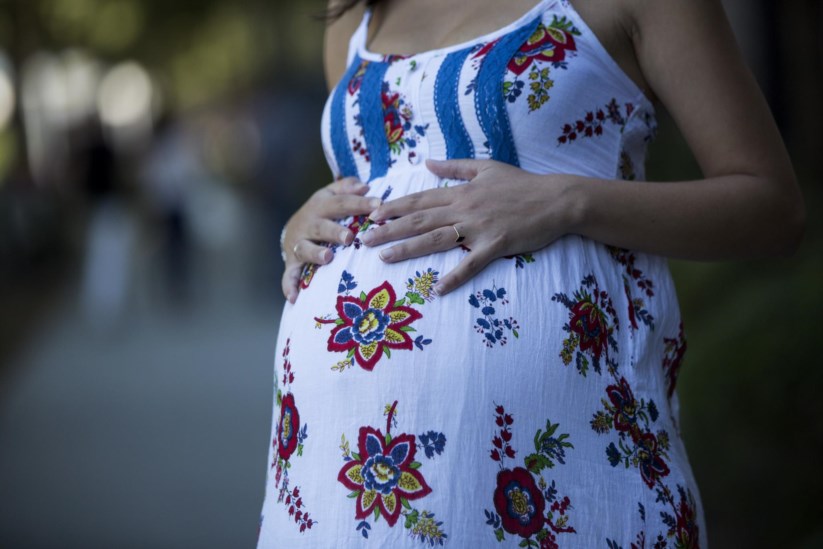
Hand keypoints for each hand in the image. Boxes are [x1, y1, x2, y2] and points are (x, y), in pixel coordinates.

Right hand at [282, 177, 381, 302]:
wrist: (292, 228)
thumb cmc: (323, 212)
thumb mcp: (331, 195)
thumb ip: (347, 188)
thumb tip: (365, 186)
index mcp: (321, 205)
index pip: (341, 202)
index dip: (359, 203)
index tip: (378, 205)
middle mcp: (308, 224)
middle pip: (322, 226)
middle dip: (334, 231)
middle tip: (350, 237)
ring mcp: (298, 244)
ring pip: (305, 249)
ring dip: (315, 254)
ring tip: (327, 257)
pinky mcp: (291, 263)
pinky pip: (289, 276)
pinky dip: (290, 287)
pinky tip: (295, 298)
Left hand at [361, 159, 576, 294]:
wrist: (556, 200)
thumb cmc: (522, 184)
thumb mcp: (486, 167)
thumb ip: (455, 166)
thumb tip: (427, 162)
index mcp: (461, 191)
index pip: (420, 199)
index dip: (394, 207)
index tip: (372, 214)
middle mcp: (464, 208)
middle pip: (420, 219)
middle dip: (389, 229)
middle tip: (364, 240)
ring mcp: (479, 228)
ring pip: (436, 239)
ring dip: (408, 249)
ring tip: (385, 258)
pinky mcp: (495, 245)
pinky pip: (470, 264)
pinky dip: (454, 277)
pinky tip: (437, 289)